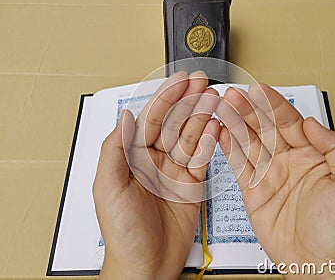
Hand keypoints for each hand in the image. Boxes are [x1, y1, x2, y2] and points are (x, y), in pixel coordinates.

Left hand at [92, 71, 219, 279]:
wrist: (146, 265)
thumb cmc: (123, 232)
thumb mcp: (108, 188)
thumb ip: (115, 149)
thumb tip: (124, 116)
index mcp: (131, 156)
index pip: (151, 119)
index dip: (167, 98)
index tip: (182, 82)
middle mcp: (153, 160)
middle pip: (174, 123)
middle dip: (189, 101)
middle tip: (204, 84)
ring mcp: (174, 170)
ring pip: (191, 136)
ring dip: (203, 117)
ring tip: (216, 100)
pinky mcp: (191, 183)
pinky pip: (203, 156)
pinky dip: (211, 140)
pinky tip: (217, 126)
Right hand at [218, 84, 334, 278]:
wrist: (320, 262)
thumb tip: (311, 123)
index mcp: (312, 154)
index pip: (289, 121)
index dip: (273, 104)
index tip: (259, 90)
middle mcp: (288, 161)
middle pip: (264, 128)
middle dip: (248, 110)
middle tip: (233, 96)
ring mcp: (269, 175)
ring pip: (248, 143)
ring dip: (234, 124)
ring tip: (221, 108)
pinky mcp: (253, 192)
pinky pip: (238, 166)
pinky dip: (227, 149)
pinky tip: (220, 134)